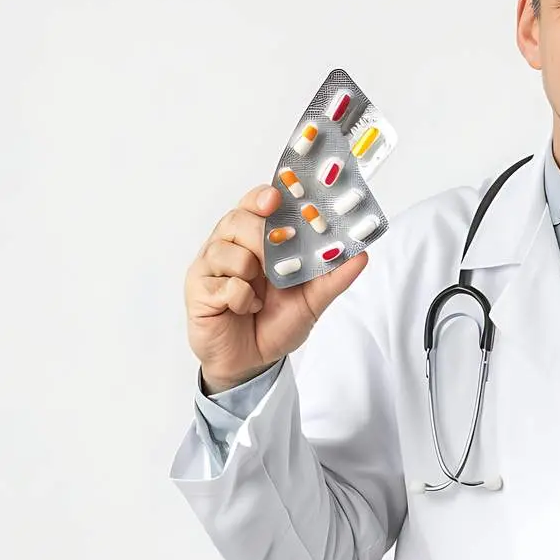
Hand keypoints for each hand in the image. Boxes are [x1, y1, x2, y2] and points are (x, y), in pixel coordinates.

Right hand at [185, 183, 367, 392]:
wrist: (252, 362)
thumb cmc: (275, 324)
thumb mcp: (313, 300)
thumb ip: (334, 276)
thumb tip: (361, 255)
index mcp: (255, 239)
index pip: (254, 203)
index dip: (264, 197)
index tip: (277, 199)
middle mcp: (229, 246)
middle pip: (237, 220)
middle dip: (262, 237)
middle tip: (279, 256)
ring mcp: (210, 267)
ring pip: (227, 250)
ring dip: (251, 274)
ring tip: (261, 295)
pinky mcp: (198, 290)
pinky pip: (223, 283)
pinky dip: (241, 298)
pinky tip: (245, 308)